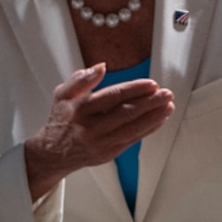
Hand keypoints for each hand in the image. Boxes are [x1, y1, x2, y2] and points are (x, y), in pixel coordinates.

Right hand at [23, 63, 172, 200]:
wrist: (54, 152)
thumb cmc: (62, 119)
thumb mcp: (62, 94)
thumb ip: (80, 79)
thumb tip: (101, 67)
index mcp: (80, 109)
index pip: (112, 96)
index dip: (134, 89)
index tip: (151, 84)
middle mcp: (91, 127)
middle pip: (126, 113)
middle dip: (150, 103)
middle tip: (166, 94)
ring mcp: (101, 142)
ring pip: (132, 128)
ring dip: (153, 117)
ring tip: (168, 106)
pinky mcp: (109, 153)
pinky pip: (132, 140)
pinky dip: (148, 129)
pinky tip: (159, 120)